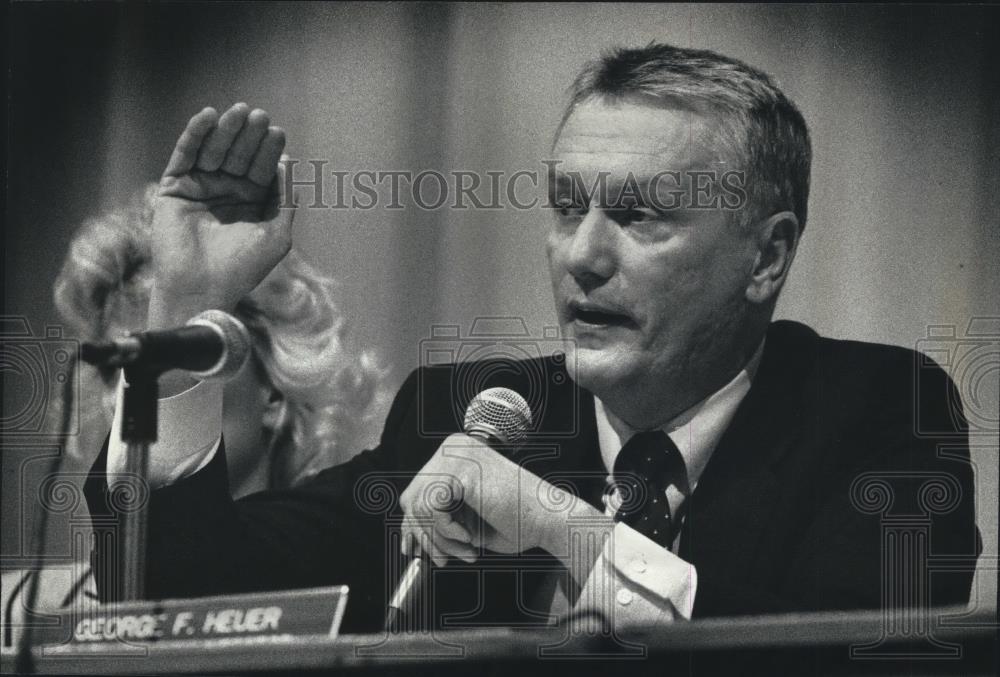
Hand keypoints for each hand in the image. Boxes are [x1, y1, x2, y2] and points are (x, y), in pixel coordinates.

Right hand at [147, 103, 293, 329]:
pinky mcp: (175, 187)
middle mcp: (226, 191)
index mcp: (251, 202)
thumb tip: (288, 161)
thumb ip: (284, 198)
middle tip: (259, 116)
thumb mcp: (277, 233)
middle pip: (239, 155)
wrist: (203, 288)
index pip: (262, 168)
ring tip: (238, 112)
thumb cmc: (243, 267)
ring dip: (226, 130)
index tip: (277, 132)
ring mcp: (200, 187)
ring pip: (214, 150)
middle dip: (249, 136)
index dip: (269, 150)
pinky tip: (208, 117)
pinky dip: (195, 134)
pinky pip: (185, 154)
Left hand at [398, 434, 605, 567]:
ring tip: (465, 551)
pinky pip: (431, 507)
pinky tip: (470, 538)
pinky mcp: (463, 469)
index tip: (416, 550)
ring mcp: (458, 454)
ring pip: (419, 506)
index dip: (413, 525)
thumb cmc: (518, 523)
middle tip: (445, 559)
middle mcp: (454, 447)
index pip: (416, 490)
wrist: (550, 521)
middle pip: (411, 497)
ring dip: (440, 540)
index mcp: (456, 454)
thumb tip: (408, 539)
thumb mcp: (467, 522)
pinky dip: (446, 532)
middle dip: (425, 535)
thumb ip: (438, 521)